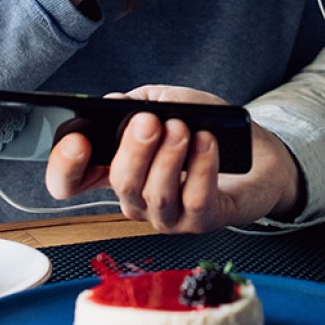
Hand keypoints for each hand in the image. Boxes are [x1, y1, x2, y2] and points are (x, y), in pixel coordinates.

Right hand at [44, 85, 300, 232]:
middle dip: (132, 150)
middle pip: (119, 184)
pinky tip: (206, 143)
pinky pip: (194, 200)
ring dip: (167, 157)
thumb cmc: (209, 129)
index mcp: (119, 169)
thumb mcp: (171, 104)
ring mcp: (167, 216)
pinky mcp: (201, 222)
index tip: (76, 141)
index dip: (64, 167)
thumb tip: (113, 104)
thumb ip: (141, 103)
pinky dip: (199, 168)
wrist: (260, 154)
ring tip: (183, 128)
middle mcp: (137, 198)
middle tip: (150, 122)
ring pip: (153, 195)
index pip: (72, 181)